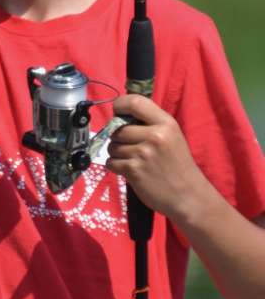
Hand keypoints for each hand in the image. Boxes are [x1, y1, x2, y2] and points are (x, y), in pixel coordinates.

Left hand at [106, 94, 208, 220]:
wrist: (188, 196)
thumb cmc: (177, 163)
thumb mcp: (171, 135)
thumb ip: (149, 122)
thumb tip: (119, 114)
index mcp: (165, 123)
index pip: (134, 102)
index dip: (120, 105)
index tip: (118, 113)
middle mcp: (155, 136)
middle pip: (118, 128)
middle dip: (117, 137)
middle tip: (129, 145)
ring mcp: (143, 154)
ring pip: (112, 146)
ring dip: (117, 153)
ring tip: (132, 159)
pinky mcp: (134, 170)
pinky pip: (111, 162)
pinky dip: (115, 166)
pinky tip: (129, 169)